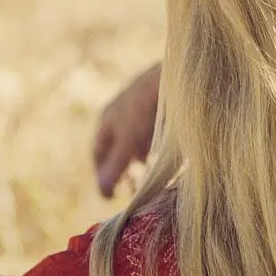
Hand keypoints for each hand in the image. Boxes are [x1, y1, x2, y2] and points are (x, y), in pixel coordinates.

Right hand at [92, 62, 161, 197]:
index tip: (108, 196)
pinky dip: (159, 158)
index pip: (99, 153)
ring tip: (150, 187)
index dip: (102, 174)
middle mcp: (123, 118)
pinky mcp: (165, 117)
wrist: (176, 79)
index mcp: (108, 119)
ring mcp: (144, 117)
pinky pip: (158, 143)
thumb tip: (103, 191)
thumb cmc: (146, 107)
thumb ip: (116, 166)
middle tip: (132, 195)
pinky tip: (167, 169)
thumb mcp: (128, 140)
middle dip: (124, 174)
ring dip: (142, 168)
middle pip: (120, 152)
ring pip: (139, 148)